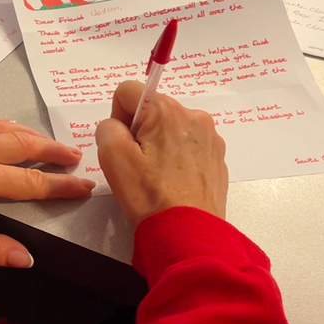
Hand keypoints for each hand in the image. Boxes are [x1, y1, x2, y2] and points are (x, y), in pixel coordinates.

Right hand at [96, 81, 227, 226]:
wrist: (189, 233)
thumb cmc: (150, 196)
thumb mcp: (112, 157)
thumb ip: (107, 127)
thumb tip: (117, 125)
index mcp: (167, 110)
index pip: (128, 91)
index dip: (118, 116)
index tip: (123, 144)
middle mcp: (194, 116)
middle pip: (152, 110)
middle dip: (139, 131)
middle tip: (138, 165)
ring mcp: (210, 137)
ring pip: (170, 128)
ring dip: (158, 145)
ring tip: (157, 176)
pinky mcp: (217, 156)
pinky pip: (187, 145)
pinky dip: (176, 158)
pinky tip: (173, 181)